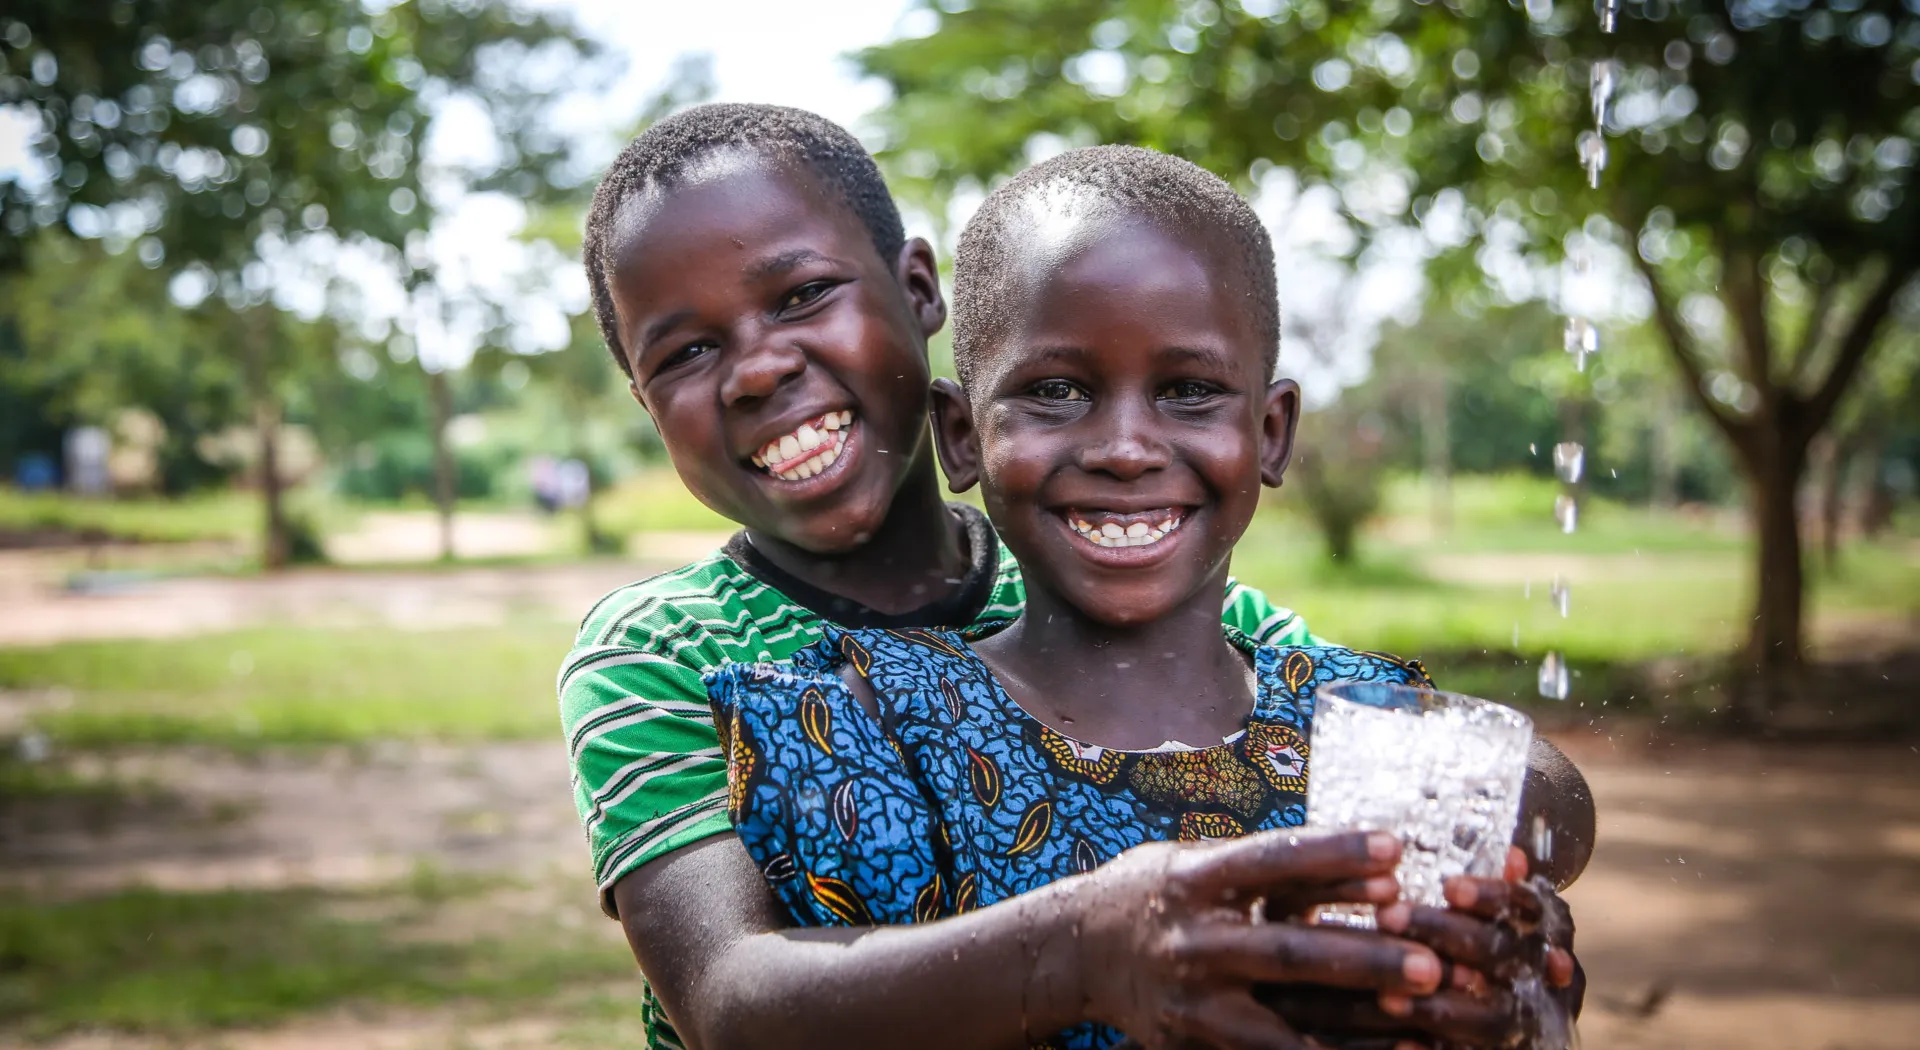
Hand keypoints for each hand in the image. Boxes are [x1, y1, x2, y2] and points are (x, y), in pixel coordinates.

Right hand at [1075, 830, 1444, 1048]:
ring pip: (1284, 1016)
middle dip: (1361, 957)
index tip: (1397, 848)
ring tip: (1418, 1021)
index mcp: (1193, 880)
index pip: (1272, 861)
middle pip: (1287, 950)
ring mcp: (1193, 999)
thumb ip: (1261, 863)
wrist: (1076, 952)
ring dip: (1354, 1020)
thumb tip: (1357, 859)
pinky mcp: (1195, 1040)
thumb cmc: (1153, 891)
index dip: (1334, 853)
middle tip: (1429, 960)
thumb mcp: (1191, 859)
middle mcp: (1193, 940)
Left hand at [1371, 847, 1581, 1047]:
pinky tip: (1404, 1044)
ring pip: (1493, 1017)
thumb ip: (1500, 896)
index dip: (1491, 895)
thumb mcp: (1499, 921)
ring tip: (1387, 995)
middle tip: (1388, 916)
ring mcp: (1528, 1023)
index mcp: (1545, 932)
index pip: (1525, 905)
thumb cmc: (1491, 960)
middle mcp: (1545, 978)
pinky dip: (1439, 1048)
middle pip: (1501, 951)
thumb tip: (1512, 855)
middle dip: (1445, 933)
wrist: (1509, 1031)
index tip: (1448, 887)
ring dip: (1439, 1005)